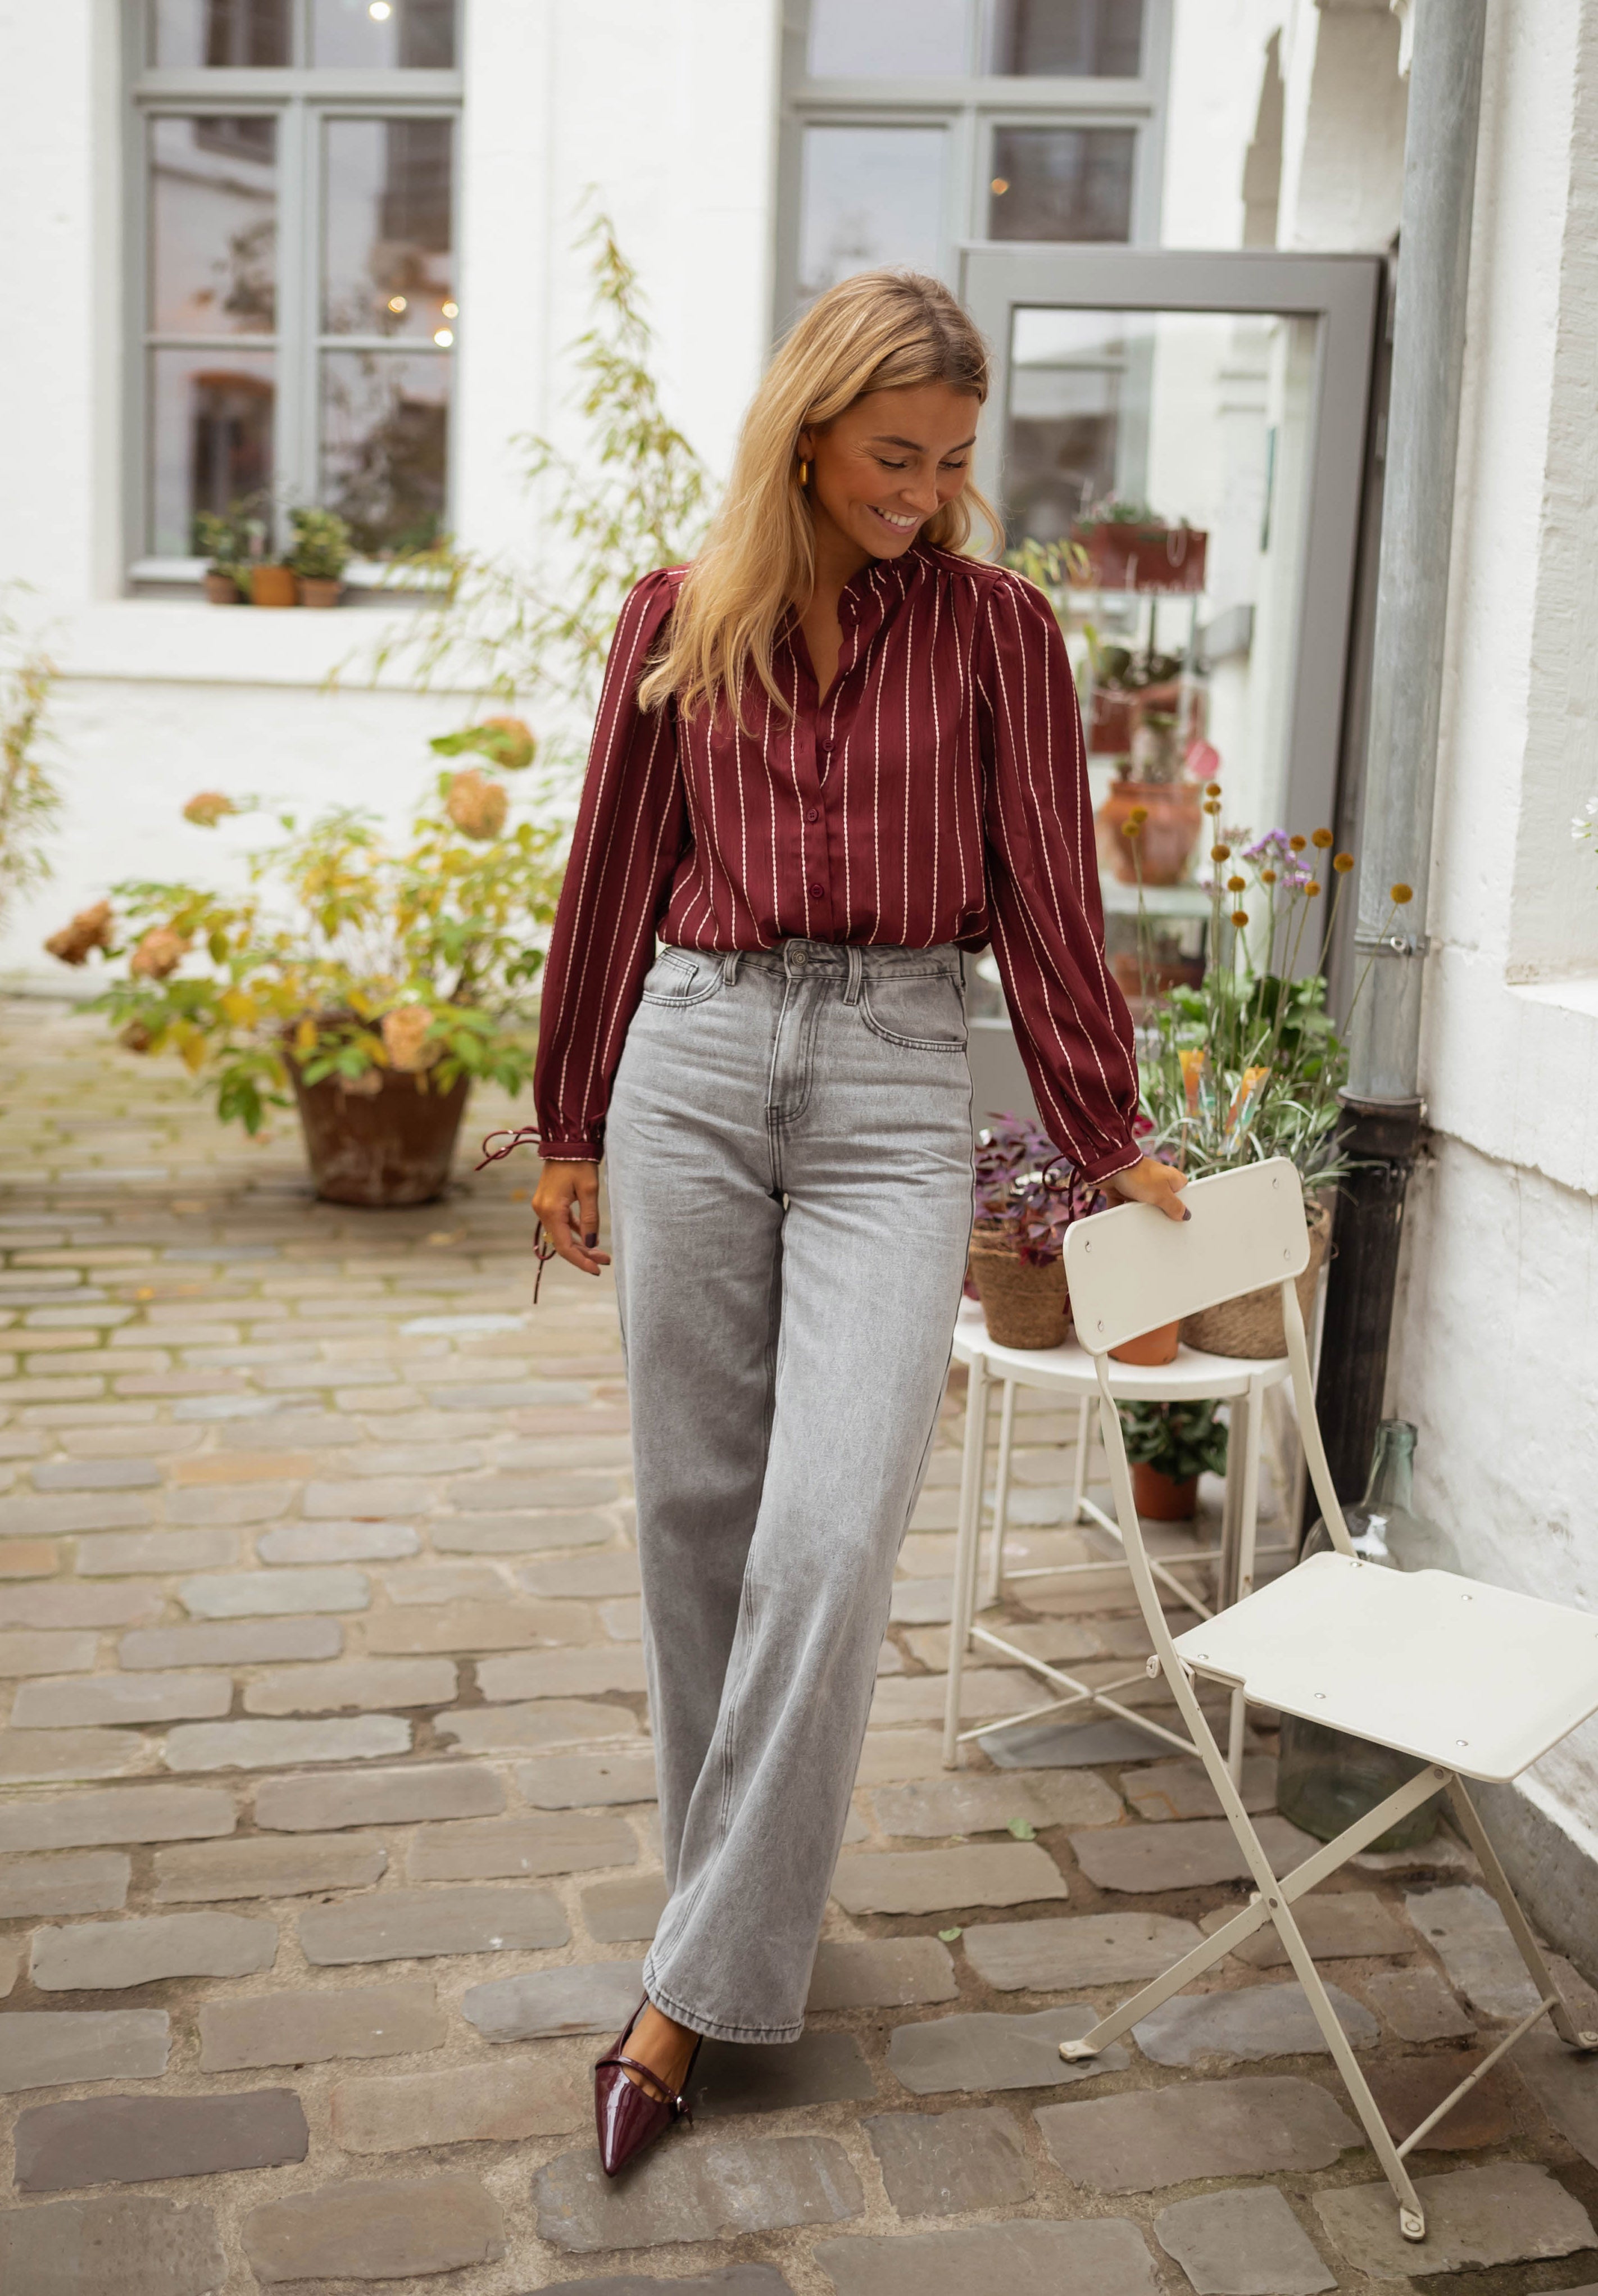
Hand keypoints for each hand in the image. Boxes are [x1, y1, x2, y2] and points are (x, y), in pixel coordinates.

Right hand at [531, 1159, 611, 1276]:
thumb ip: (590, 1219)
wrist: (566, 1142)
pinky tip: (588, 1236)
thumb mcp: (590, 1191)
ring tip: (601, 1252)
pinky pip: (560, 1223)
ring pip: (561, 1234)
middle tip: (605, 1261)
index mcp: (551, 1210)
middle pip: (562, 1242)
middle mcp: (542, 1211)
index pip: (564, 1246)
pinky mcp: (547, 1202)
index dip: (580, 1261)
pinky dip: (573, 1231)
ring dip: (580, 1244)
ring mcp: (543, 1206)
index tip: (597, 1270)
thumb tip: (592, 1243)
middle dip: (584, 1254)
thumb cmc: (579, 1163)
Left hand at [1106, 1156, 1189, 1222]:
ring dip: (1138, 1212)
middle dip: (1158, 1212)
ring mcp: (1140, 1185)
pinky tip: (1122, 1219)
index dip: (1182, 1205)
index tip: (1179, 1218)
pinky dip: (1122, 1211)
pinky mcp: (1124, 1190)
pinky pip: (1125, 1205)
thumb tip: (1185, 1215)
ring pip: (1142, 1205)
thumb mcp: (1162, 1195)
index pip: (1183, 1193)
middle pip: (1162, 1202)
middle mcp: (1157, 1180)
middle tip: (1158, 1220)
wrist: (1111, 1168)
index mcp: (1172, 1178)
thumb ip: (1174, 1207)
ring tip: (1138, 1217)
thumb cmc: (1140, 1175)